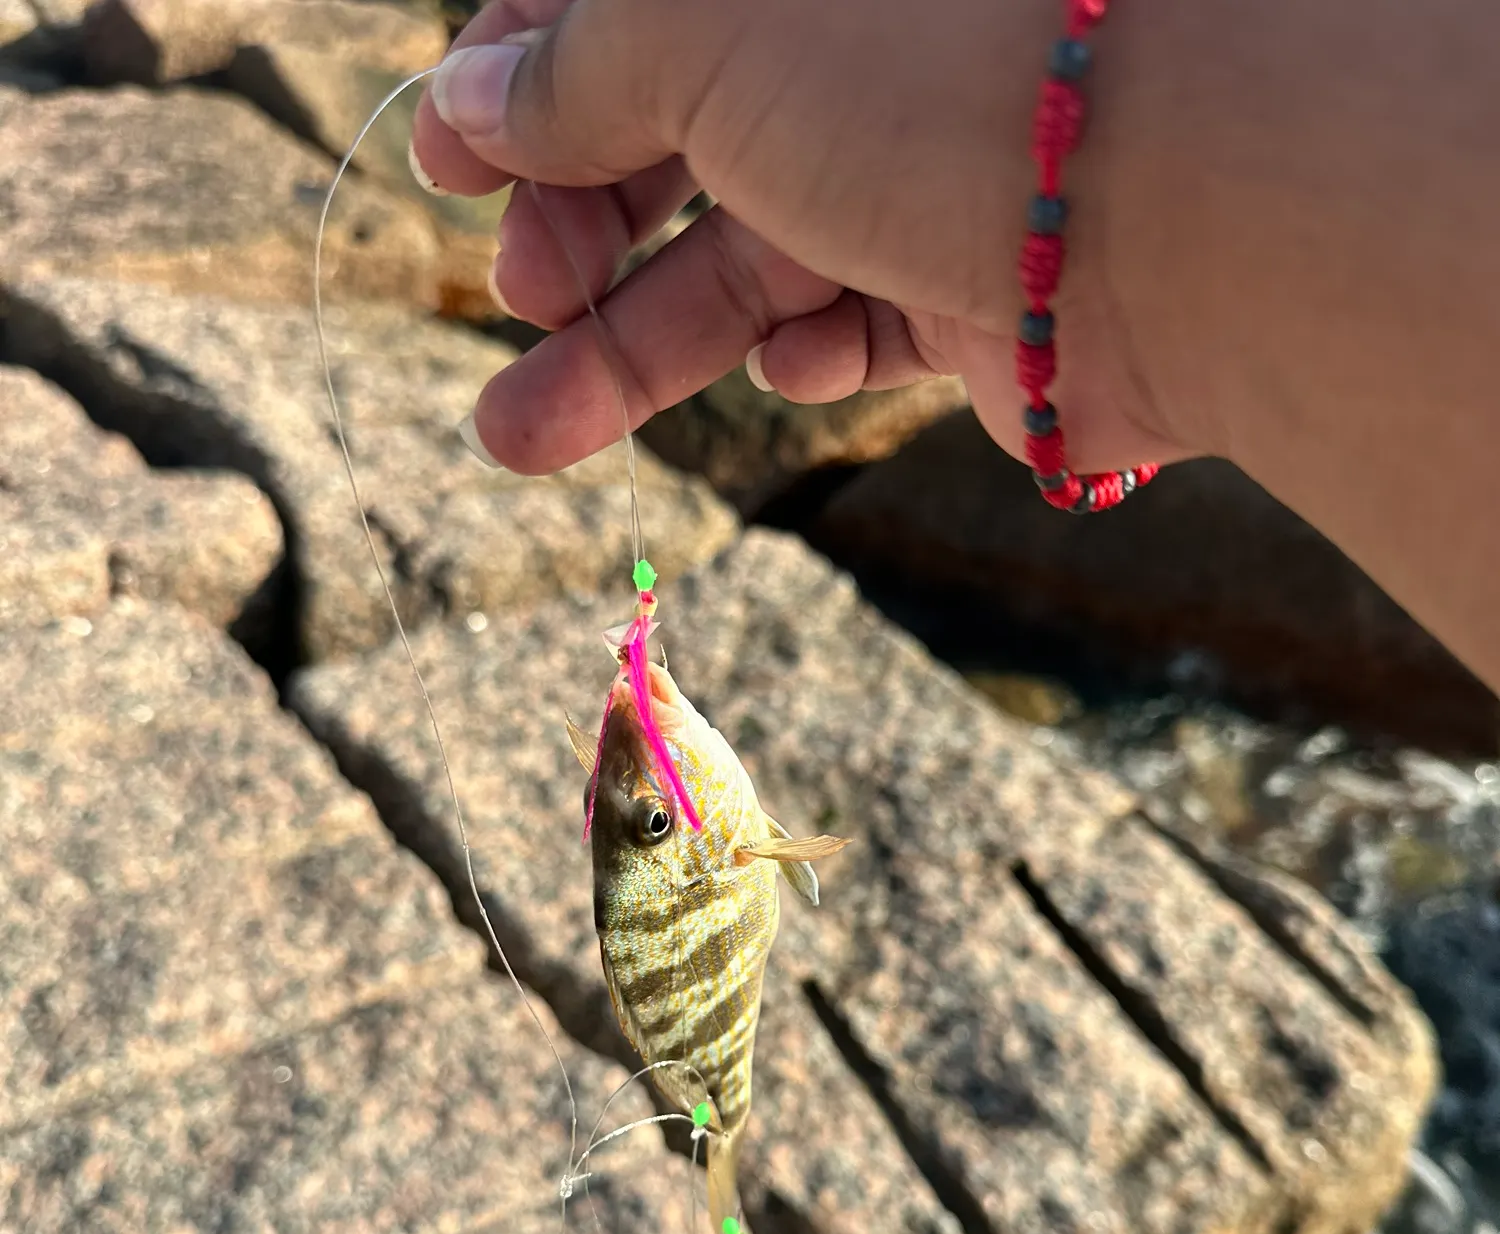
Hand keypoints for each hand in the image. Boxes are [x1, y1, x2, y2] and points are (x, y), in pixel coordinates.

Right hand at [408, 0, 1187, 477]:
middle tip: (517, 298)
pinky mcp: (964, 285)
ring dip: (629, 351)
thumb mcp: (698, 30)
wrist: (1184, 207)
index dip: (515, 79)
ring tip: (516, 437)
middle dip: (567, 233)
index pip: (613, 5)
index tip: (443, 164)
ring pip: (738, 266)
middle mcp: (849, 52)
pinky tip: (801, 364)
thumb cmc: (930, 70)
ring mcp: (911, 172)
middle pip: (666, 146)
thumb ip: (575, 69)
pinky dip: (808, 351)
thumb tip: (475, 100)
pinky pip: (850, 323)